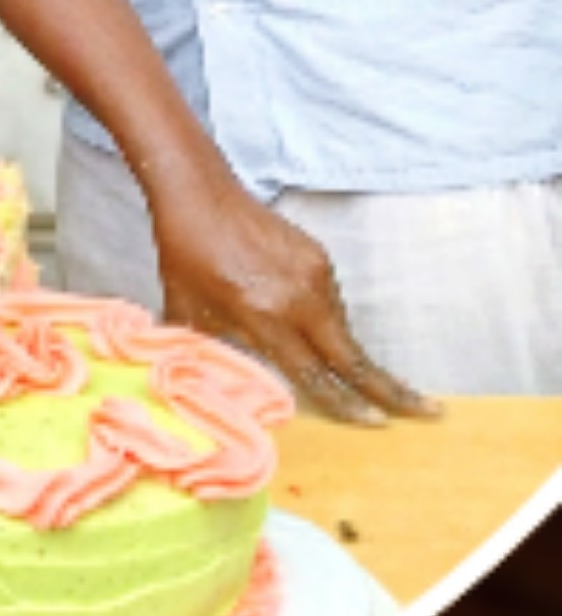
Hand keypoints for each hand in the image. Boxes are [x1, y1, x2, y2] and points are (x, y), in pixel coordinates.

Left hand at [144, 151, 428, 423]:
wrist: (198, 190)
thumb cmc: (185, 253)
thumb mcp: (187, 309)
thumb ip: (206, 351)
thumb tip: (206, 385)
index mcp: (265, 315)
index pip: (314, 373)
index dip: (346, 404)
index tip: (378, 425)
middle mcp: (298, 297)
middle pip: (353, 357)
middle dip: (392, 390)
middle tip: (430, 412)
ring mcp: (313, 274)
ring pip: (344, 330)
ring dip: (354, 357)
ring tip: (370, 380)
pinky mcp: (318, 256)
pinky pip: (332, 302)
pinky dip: (332, 324)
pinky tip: (320, 330)